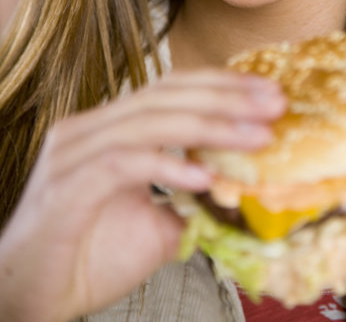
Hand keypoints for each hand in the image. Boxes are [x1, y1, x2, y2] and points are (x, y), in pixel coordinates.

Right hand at [0, 68, 284, 321]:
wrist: (32, 298)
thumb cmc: (90, 258)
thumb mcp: (157, 222)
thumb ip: (192, 198)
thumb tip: (245, 186)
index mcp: (111, 127)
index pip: (172, 89)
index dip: (222, 85)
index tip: (270, 93)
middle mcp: (91, 128)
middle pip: (167, 97)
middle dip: (227, 98)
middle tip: (275, 104)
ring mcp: (76, 151)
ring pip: (151, 122)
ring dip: (211, 128)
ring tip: (257, 137)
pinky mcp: (68, 184)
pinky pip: (125, 163)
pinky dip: (168, 166)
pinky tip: (204, 178)